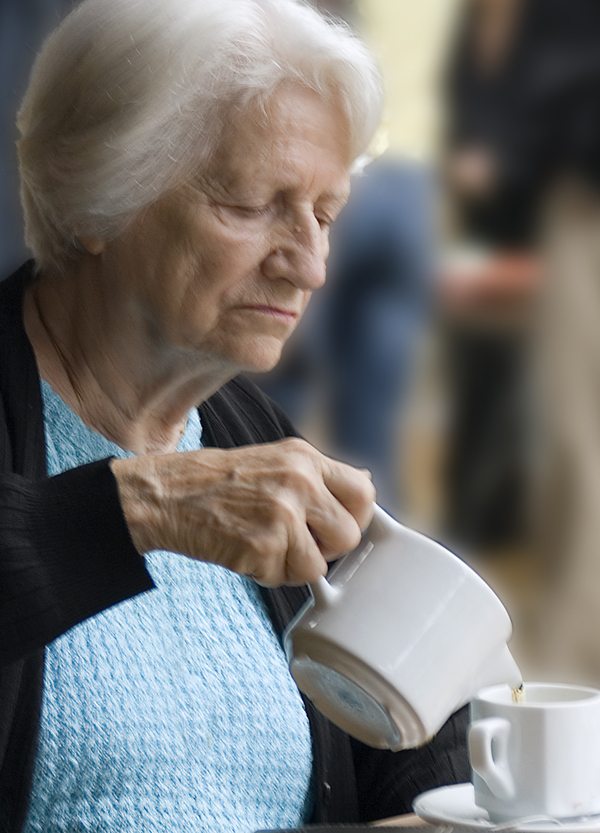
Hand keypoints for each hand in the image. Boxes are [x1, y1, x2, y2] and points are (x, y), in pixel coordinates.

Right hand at [110, 438, 374, 586]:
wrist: (166, 495)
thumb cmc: (218, 481)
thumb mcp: (274, 460)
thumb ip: (319, 475)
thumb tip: (366, 484)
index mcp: (304, 458)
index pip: (364, 493)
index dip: (355, 517)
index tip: (335, 526)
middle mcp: (299, 482)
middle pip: (348, 535)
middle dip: (326, 548)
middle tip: (296, 542)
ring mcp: (281, 515)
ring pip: (319, 565)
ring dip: (295, 565)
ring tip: (265, 545)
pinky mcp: (262, 546)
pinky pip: (287, 578)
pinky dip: (269, 574)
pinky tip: (247, 552)